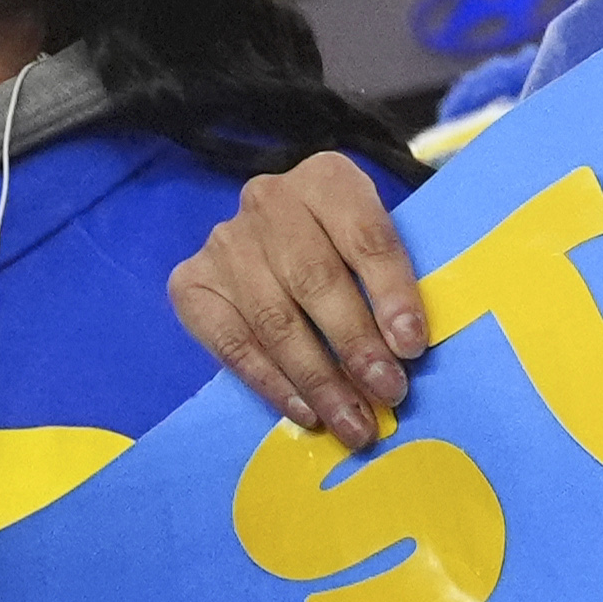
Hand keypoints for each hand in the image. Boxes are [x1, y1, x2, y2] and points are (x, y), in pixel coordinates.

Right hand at [167, 151, 420, 447]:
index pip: (365, 237)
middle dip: (354, 345)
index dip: (391, 294)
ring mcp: (225, 242)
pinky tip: (304, 412)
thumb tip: (406, 350)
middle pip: (315, 280)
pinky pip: (232, 343)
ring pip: (273, 320)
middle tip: (387, 394)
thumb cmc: (344, 247)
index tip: (411, 347)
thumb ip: (391, 280)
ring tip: (352, 422)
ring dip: (317, 380)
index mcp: (327, 179)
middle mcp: (269, 201)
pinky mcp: (190, 282)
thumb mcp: (375, 242)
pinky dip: (271, 383)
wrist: (278, 236)